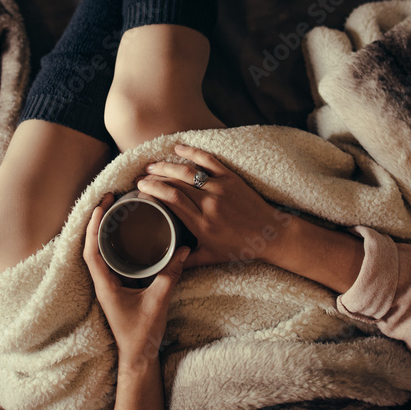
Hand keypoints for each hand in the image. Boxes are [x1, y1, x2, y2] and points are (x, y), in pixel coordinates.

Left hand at [83, 191, 190, 368]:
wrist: (138, 357)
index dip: (93, 227)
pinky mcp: (114, 286)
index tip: (102, 206)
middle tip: (108, 197)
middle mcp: (102, 282)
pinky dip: (110, 240)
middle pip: (90, 245)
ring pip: (96, 250)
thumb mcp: (159, 301)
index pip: (91, 250)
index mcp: (105, 285)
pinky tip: (121, 230)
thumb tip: (184, 248)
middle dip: (96, 220)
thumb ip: (170, 274)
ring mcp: (106, 284)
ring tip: (112, 207)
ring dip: (101, 228)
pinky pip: (106, 257)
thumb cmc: (143, 333)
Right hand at [135, 143, 287, 268]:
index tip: (140, 188)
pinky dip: (192, 152)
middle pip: (176, 183)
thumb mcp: (210, 257)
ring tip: (152, 165)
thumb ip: (185, 260)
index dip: (153, 190)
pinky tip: (178, 147)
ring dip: (167, 165)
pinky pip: (208, 160)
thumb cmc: (240, 247)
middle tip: (141, 176)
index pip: (171, 200)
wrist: (270, 234)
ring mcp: (221, 189)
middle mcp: (210, 204)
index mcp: (202, 224)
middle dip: (155, 177)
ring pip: (188, 171)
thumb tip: (164, 262)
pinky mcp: (231, 178)